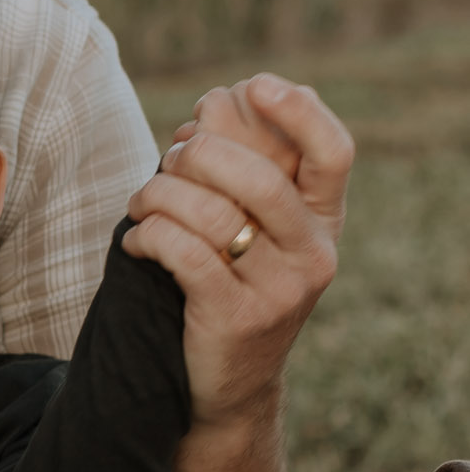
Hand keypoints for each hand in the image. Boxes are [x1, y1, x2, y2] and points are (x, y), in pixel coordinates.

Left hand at [122, 74, 351, 428]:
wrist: (229, 386)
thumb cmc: (232, 287)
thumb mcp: (255, 233)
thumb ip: (244, 173)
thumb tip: (211, 106)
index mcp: (323, 222)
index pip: (334, 152)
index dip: (300, 111)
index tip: (255, 85)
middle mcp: (313, 254)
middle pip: (259, 176)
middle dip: (200, 154)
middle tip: (170, 160)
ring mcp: (278, 290)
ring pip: (211, 213)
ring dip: (159, 194)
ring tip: (141, 204)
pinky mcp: (234, 317)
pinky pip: (182, 253)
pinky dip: (147, 236)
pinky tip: (136, 241)